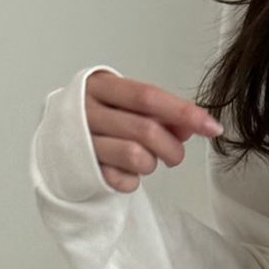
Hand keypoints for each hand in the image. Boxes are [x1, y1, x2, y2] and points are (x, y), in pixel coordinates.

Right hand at [83, 72, 223, 193]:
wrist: (57, 143)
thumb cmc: (101, 120)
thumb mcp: (127, 107)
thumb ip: (160, 113)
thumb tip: (195, 124)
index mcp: (101, 86)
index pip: (148, 97)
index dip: (183, 112)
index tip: (212, 127)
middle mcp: (88, 110)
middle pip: (147, 130)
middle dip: (172, 148)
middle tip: (175, 156)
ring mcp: (83, 141)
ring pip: (137, 157)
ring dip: (152, 165)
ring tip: (147, 162)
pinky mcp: (83, 170)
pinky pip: (124, 181)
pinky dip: (133, 181)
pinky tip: (126, 173)